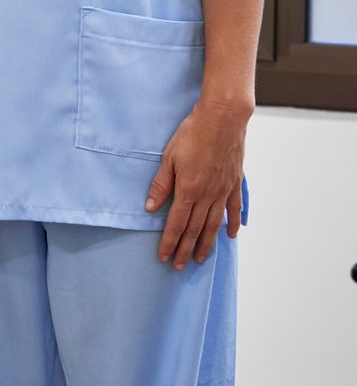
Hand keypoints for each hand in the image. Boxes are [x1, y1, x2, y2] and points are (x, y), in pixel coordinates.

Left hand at [146, 99, 249, 268]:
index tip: (164, 257)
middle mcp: (207, 195)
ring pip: (214, 225)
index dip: (169, 243)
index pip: (176, 224)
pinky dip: (232, 224)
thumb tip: (150, 207)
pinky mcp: (234, 183)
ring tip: (200, 258)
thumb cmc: (193, 134)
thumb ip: (161, 184)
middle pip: (195, 230)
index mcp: (189, 190)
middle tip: (180, 266)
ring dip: (206, 243)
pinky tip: (229, 235)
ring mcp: (223, 191)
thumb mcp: (169, 157)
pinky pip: (234, 209)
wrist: (222, 119)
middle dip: (185, 249)